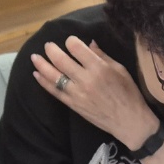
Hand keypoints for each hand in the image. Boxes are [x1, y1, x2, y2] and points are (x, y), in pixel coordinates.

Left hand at [32, 37, 158, 148]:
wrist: (129, 121)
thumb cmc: (129, 94)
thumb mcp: (120, 70)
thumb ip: (103, 56)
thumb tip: (89, 43)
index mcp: (99, 68)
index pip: (77, 48)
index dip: (71, 41)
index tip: (70, 41)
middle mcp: (86, 79)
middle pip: (61, 60)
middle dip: (51, 50)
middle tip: (47, 45)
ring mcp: (77, 93)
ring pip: (54, 76)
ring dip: (42, 65)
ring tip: (34, 57)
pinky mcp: (73, 105)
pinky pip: (55, 92)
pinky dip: (44, 82)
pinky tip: (37, 74)